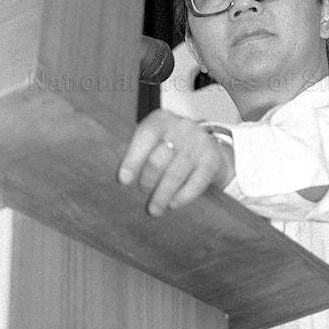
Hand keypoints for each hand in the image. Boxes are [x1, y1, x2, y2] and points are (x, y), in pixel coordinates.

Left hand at [118, 109, 234, 215]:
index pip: (145, 136)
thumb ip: (138, 150)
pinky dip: (183, 196)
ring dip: (162, 195)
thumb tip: (116, 176)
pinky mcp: (212, 161)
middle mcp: (182, 127)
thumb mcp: (156, 139)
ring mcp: (199, 143)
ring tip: (154, 209)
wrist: (212, 149)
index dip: (132, 159)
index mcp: (162, 119)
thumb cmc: (174, 147)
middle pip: (158, 159)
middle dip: (147, 181)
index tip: (123, 180)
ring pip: (175, 174)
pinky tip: (173, 205)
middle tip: (142, 193)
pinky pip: (195, 183)